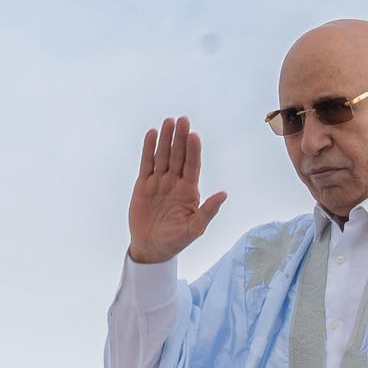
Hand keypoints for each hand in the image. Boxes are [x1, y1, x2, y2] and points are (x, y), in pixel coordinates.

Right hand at [128, 115, 228, 264]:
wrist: (151, 247)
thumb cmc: (175, 240)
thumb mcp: (194, 228)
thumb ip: (207, 211)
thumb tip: (224, 194)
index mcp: (189, 191)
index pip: (192, 166)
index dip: (193, 151)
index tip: (194, 136)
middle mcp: (175, 182)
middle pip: (178, 156)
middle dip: (180, 138)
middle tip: (183, 120)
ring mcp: (159, 182)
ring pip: (163, 156)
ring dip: (166, 139)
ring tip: (168, 122)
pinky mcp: (144, 184)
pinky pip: (147, 163)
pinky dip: (149, 149)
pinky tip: (152, 134)